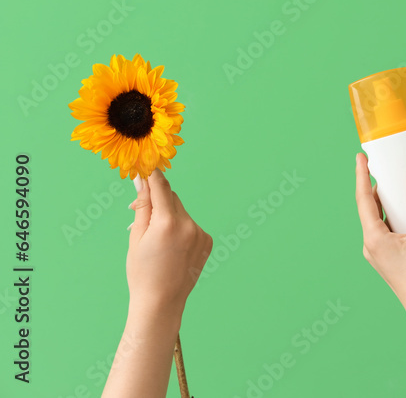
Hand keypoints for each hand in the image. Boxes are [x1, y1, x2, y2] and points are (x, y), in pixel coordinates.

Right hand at [127, 169, 212, 320]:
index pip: (161, 187)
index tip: (146, 165)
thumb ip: (143, 206)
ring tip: (155, 238)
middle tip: (137, 210)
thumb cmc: (142, 271)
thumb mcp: (137, 236)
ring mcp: (201, 233)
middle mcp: (189, 225)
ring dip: (168, 216)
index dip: (152, 175)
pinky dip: (180, 229)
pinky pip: (191, 225)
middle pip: (172, 199)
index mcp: (168, 223)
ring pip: (181, 212)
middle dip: (157, 200)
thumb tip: (142, 181)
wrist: (161, 302)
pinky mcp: (208, 241)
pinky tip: (170, 247)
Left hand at [355, 153, 405, 315]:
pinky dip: (395, 216)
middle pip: (370, 208)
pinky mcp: (389, 259)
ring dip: (388, 202)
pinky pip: (388, 230)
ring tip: (399, 186)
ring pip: (380, 219)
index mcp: (373, 238)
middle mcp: (371, 245)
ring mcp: (379, 253)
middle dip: (376, 187)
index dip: (361, 176)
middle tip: (384, 167)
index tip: (360, 158)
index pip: (363, 199)